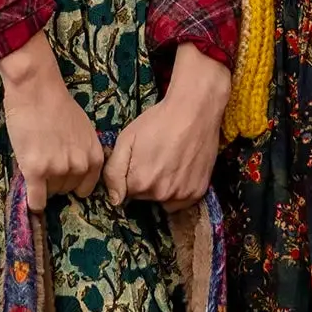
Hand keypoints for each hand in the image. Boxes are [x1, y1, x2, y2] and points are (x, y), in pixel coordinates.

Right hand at [0, 34, 103, 213]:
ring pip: (50, 193)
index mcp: (94, 158)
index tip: (61, 176)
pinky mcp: (36, 170)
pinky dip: (33, 202)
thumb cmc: (59, 106)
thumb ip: (83, 153)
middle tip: (44, 161)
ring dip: (41, 184)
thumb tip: (75, 173)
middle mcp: (79, 166)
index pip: (84, 188)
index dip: (71, 182)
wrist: (37, 90)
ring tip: (34, 162)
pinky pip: (36, 200)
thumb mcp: (84, 131)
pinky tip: (30, 196)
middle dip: (55, 181)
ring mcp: (58, 170)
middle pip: (65, 191)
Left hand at [105, 46, 232, 208]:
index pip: (126, 192)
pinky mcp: (198, 192)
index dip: (130, 175)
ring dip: (163, 187)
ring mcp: (182, 195)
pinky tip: (181, 170)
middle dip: (146, 181)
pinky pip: (182, 201)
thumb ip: (113, 172)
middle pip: (146, 196)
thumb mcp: (126, 140)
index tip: (139, 159)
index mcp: (140, 183)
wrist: (194, 111)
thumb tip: (115, 200)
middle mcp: (161, 195)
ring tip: (169, 162)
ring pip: (164, 199)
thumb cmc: (157, 122)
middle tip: (155, 157)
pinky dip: (180, 190)